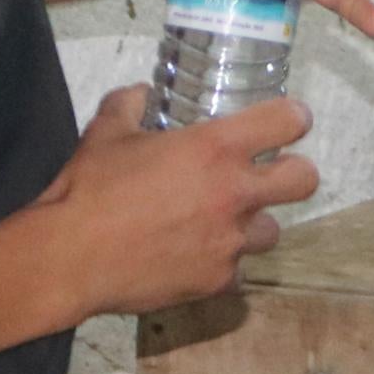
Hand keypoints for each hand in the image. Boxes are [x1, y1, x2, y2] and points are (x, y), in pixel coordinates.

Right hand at [39, 87, 319, 316]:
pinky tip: (190, 257)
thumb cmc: (88, 189)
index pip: (288, 121)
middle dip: (293, 174)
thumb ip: (129, 105)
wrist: (68, 257)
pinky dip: (219, 263)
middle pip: (305, 180)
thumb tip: (139, 92)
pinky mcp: (217, 281)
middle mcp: (234, 194)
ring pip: (270, 231)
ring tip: (218, 223)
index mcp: (215, 148)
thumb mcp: (106, 133)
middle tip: (268, 175)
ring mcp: (230, 242)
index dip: (292, 118)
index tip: (288, 121)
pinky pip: (235, 270)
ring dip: (251, 224)